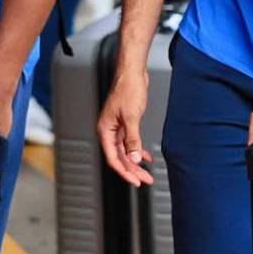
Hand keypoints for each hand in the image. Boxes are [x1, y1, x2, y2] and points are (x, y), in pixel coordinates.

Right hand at [98, 65, 152, 187]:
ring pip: (126, 151)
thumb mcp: (131, 117)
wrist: (132, 72)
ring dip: (136, 162)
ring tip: (147, 173)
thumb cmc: (127, 88)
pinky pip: (130, 142)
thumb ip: (132, 139)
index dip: (124, 171)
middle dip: (133, 170)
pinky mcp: (125, 122)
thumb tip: (133, 157)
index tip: (135, 181)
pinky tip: (146, 156)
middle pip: (120, 156)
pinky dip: (138, 150)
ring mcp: (117, 127)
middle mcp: (109, 130)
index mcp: (105, 130)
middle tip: (145, 180)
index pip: (113, 158)